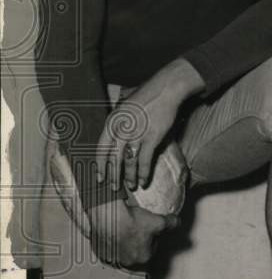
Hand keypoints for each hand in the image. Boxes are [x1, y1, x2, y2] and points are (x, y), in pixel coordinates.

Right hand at [87, 198, 179, 267]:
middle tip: (138, 226)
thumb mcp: (159, 221)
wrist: (110, 217)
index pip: (153, 248)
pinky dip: (112, 239)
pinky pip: (109, 246)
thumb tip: (177, 222)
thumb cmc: (133, 222)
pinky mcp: (100, 251)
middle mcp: (128, 262)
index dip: (153, 236)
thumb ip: (172, 223)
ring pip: (122, 249)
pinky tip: (114, 228)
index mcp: (144, 257)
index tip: (150, 228)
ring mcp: (112, 258)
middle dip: (138, 240)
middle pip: (137, 250)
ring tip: (126, 226)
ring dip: (125, 240)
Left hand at [97, 59, 203, 191]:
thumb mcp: (124, 106)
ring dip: (129, 177)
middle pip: (113, 159)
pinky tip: (144, 180)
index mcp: (112, 122)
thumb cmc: (146, 96)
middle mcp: (121, 130)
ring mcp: (136, 135)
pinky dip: (144, 172)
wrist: (165, 90)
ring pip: (129, 162)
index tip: (99, 177)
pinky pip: (145, 160)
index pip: (101, 149)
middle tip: (113, 188)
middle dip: (113, 176)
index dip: (100, 166)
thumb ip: (118, 123)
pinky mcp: (152, 138)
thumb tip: (114, 138)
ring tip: (131, 187)